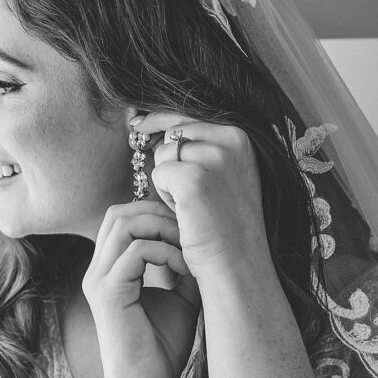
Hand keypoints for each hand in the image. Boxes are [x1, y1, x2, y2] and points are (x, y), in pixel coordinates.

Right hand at [82, 200, 200, 377]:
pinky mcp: (109, 294)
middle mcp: (98, 270)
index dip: (157, 212)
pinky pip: (137, 252)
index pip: (123, 217)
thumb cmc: (161, 349)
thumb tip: (203, 241)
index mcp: (110, 269)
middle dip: (159, 212)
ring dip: (163, 228)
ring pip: (124, 223)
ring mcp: (99, 280)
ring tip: (189, 249)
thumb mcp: (181, 297)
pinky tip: (185, 271)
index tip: (190, 230)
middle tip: (190, 233)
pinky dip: (166, 253)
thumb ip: (183, 267)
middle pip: (120, 212)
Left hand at [131, 112, 273, 283]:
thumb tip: (150, 120)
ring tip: (193, 205)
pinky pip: (159, 173)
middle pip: (174, 132)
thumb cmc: (226, 223)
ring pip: (164, 153)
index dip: (160, 119)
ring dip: (169, 180)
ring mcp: (215, 157)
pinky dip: (165, 195)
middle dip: (171, 162)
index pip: (189, 114)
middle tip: (190, 195)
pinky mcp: (194, 178)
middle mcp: (233, 139)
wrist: (237, 262)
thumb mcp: (223, 174)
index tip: (136, 121)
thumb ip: (202, 146)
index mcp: (242, 135)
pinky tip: (186, 213)